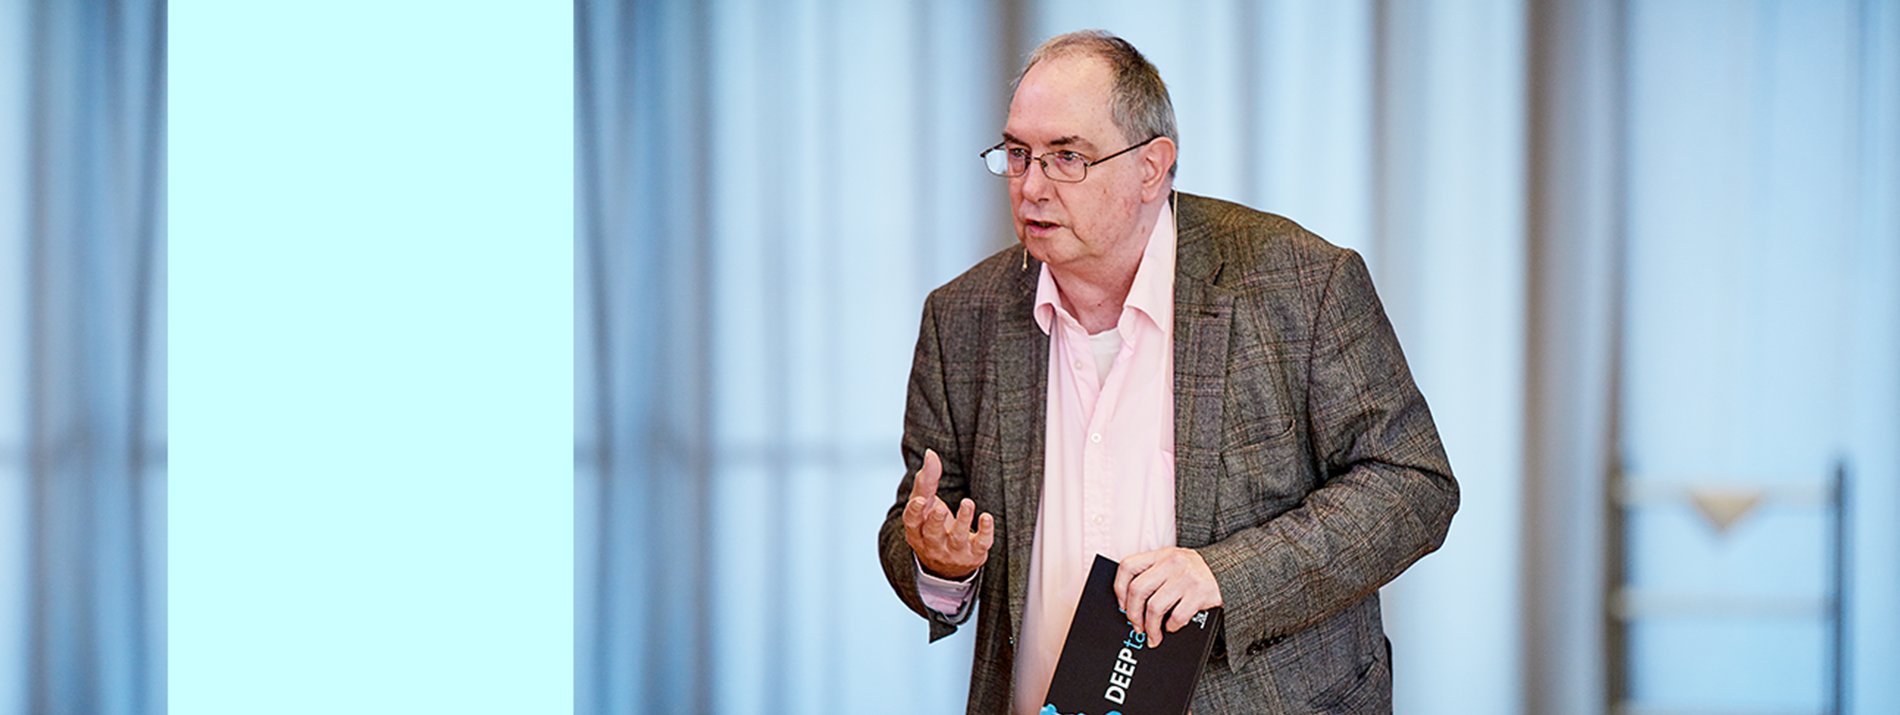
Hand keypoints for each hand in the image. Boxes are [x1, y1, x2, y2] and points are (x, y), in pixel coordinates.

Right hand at [902, 449, 994, 579]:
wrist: (949, 565)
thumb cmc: (933, 526)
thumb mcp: (926, 505)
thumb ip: (927, 480)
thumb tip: (931, 453)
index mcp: (917, 531)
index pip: (912, 522)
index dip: (915, 512)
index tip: (920, 500)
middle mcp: (933, 544)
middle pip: (932, 534)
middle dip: (936, 521)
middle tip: (940, 508)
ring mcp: (954, 551)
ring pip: (957, 538)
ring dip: (962, 520)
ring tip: (967, 502)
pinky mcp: (974, 553)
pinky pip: (981, 544)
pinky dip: (985, 531)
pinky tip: (987, 517)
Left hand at [1114, 547, 1222, 647]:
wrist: (1229, 570)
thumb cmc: (1196, 571)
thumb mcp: (1173, 562)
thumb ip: (1154, 574)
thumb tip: (1129, 603)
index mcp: (1161, 554)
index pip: (1128, 566)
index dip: (1119, 588)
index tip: (1122, 605)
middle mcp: (1172, 563)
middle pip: (1138, 590)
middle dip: (1133, 614)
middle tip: (1136, 626)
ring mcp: (1186, 578)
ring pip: (1155, 607)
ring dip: (1151, 627)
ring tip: (1153, 635)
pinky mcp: (1200, 593)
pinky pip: (1177, 617)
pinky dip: (1172, 626)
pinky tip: (1173, 626)